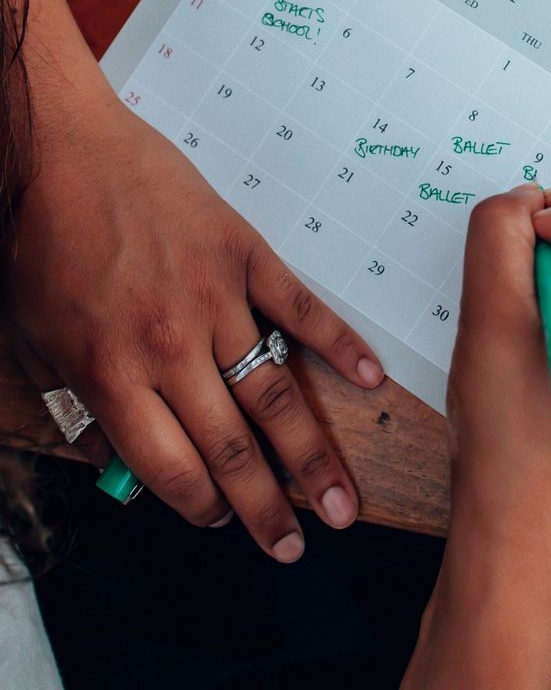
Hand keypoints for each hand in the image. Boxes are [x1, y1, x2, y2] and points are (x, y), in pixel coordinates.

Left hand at [7, 93, 383, 560]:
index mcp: (113, 374)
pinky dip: (340, 346)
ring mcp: (216, 298)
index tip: (224, 524)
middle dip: (270, 508)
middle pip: (232, 447)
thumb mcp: (36, 341)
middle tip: (299, 544)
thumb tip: (118, 460)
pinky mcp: (244, 254)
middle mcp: (170, 347)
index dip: (202, 508)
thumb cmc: (44, 241)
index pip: (173, 469)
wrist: (66, 152)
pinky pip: (301, 309)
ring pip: (274, 394)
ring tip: (344, 499)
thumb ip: (78, 407)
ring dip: (312, 456)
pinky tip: (369, 380)